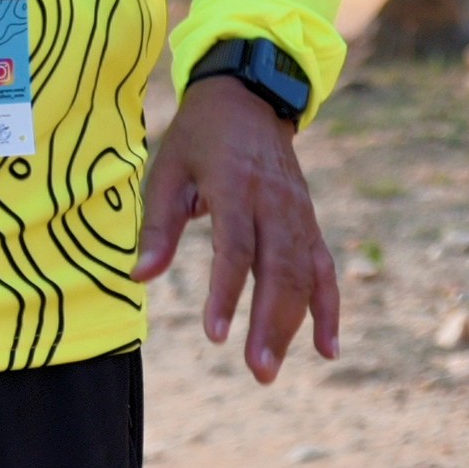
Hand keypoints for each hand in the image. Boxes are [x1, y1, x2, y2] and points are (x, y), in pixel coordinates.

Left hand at [135, 73, 341, 382]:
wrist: (249, 97)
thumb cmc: (199, 137)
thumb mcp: (168, 168)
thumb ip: (158, 225)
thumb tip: (139, 276)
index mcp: (234, 185)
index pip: (236, 247)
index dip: (227, 292)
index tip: (215, 334)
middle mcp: (273, 202)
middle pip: (279, 270)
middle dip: (269, 324)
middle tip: (257, 371)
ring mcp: (297, 213)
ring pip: (303, 275)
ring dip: (293, 325)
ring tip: (270, 368)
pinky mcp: (309, 222)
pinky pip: (324, 269)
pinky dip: (329, 308)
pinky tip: (327, 349)